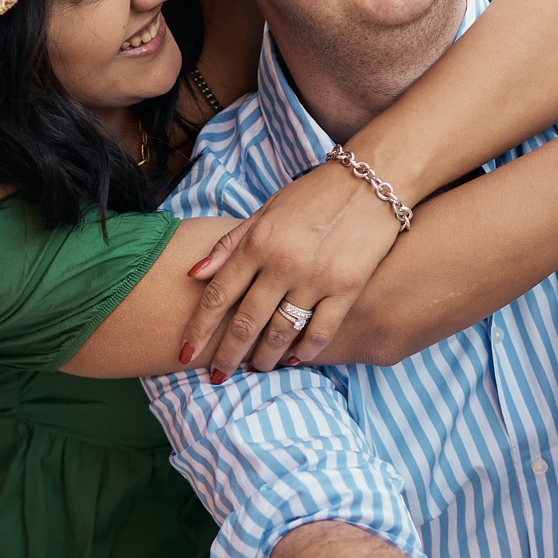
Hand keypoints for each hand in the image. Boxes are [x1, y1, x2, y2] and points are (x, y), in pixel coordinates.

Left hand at [179, 161, 404, 375]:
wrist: (372, 181)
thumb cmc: (313, 194)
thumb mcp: (265, 211)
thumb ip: (230, 244)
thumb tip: (195, 274)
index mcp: (258, 242)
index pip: (218, 295)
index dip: (199, 328)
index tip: (185, 351)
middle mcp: (283, 262)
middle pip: (245, 321)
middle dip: (227, 354)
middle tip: (217, 376)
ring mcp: (316, 277)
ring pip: (281, 332)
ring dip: (264, 357)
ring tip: (256, 367)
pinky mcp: (347, 287)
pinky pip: (320, 331)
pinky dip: (305, 350)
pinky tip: (294, 358)